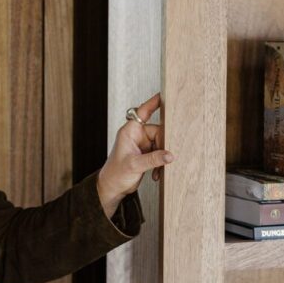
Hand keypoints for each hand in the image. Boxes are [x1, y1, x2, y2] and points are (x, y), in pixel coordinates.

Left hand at [96, 92, 173, 218]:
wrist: (113, 188)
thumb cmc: (116, 174)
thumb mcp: (135, 165)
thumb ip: (153, 159)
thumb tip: (170, 155)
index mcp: (130, 131)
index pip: (143, 112)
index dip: (154, 102)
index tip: (164, 94)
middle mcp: (137, 135)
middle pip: (159, 131)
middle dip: (164, 145)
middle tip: (166, 157)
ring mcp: (143, 144)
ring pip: (162, 144)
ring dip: (162, 158)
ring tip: (157, 170)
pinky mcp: (147, 153)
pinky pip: (161, 153)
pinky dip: (161, 163)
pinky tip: (156, 173)